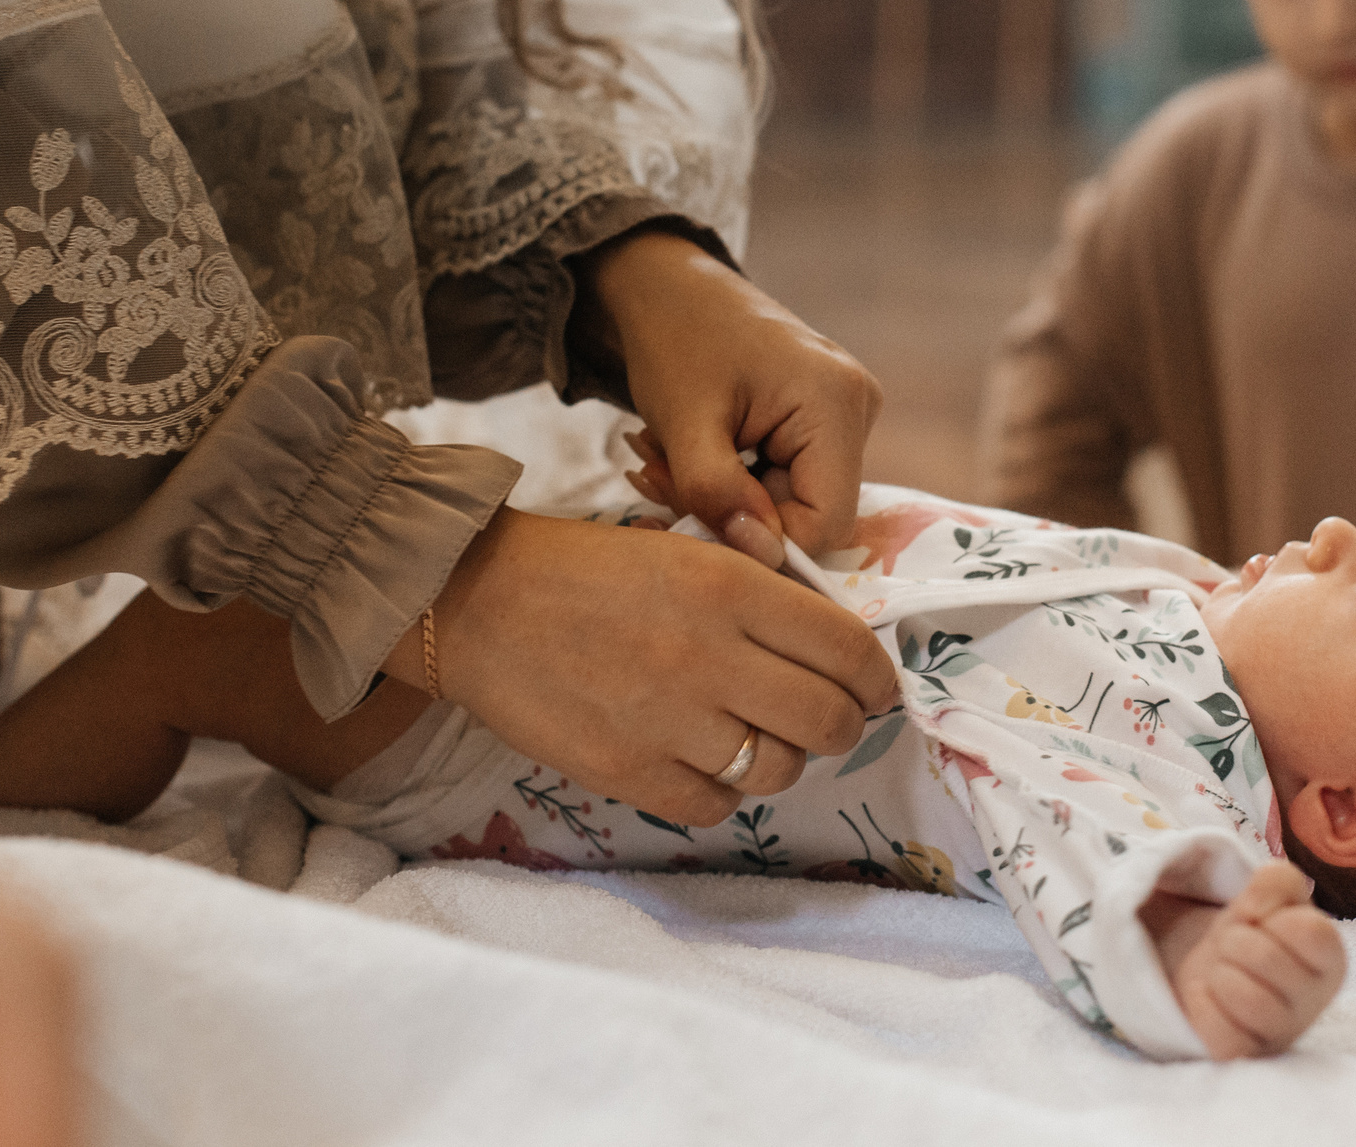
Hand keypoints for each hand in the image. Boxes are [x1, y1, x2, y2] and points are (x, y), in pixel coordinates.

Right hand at [414, 508, 896, 826]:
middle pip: (828, 719)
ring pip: (780, 771)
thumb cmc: (586, 569)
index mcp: (727, 586)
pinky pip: (716, 807)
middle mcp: (709, 655)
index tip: (873, 686)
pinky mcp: (629, 773)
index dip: (876, 677)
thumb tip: (833, 642)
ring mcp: (668, 721)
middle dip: (844, 723)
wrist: (478, 603)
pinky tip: (702, 759)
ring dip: (783, 758)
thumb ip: (760, 588)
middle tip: (828, 717)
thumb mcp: (685, 547)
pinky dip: (722, 790)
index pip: (847, 648)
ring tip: (757, 736)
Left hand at [587, 231, 880, 565]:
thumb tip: (762, 555)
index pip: (823, 522)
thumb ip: (720, 496)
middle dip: (734, 514)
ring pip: (793, 500)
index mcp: (836, 402)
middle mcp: (858, 406)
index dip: (763, 541)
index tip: (694, 522)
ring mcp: (846, 412)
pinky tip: (695, 452)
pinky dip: (737, 479)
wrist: (669, 288)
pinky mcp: (825, 418)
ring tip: (666, 460)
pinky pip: (787, 478)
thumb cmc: (675, 340)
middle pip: (809, 512)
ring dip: (726, 498)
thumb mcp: (685, 425)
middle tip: (660, 484)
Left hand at [1144, 862, 1345, 1060]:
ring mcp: (1282, 1033)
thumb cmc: (1255, 929)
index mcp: (1331, 959)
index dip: (1273, 916)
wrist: (1215, 963)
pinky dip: (1202, 1004)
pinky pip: (1221, 1034)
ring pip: (1245, 997)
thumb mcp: (1273, 890)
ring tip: (1223, 971)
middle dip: (1236, 940)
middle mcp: (1315, 1001)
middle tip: (1235, 947)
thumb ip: (1277, 880)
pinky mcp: (1246, 1055)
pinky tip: (1208, 995)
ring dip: (1219, 972)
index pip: (1312, 932)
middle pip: (1266, 958)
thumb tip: (1256, 912)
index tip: (1262, 921)